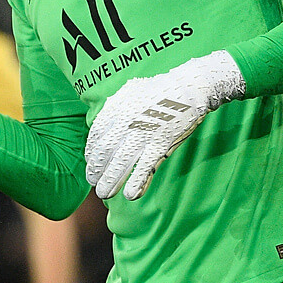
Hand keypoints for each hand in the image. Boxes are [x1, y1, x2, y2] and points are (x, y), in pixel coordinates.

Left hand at [84, 51, 245, 199]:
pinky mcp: (162, 142)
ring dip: (111, 180)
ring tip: (104, 194)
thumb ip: (115, 106)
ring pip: (122, 161)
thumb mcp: (130, 91)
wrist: (190, 86)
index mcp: (117, 108)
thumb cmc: (160, 90)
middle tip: (93, 183)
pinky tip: (131, 195)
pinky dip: (138, 181)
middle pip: (104, 150)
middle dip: (96, 169)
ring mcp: (144, 132)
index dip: (91, 152)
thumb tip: (101, 118)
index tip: (91, 163)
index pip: (96, 134)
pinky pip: (146, 165)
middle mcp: (126, 120)